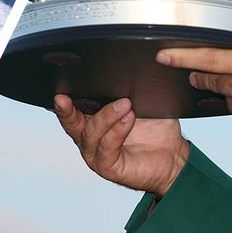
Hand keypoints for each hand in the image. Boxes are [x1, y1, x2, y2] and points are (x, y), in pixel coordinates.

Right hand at [54, 95, 189, 196]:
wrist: (173, 154)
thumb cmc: (154, 127)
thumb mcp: (139, 102)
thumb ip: (123, 89)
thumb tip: (118, 66)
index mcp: (91, 119)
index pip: (70, 109)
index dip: (61, 100)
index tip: (57, 89)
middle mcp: (89, 137)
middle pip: (70, 123)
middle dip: (65, 110)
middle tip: (62, 97)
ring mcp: (96, 154)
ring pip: (89, 134)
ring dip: (105, 116)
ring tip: (125, 104)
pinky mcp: (108, 167)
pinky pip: (106, 148)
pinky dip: (116, 131)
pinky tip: (128, 119)